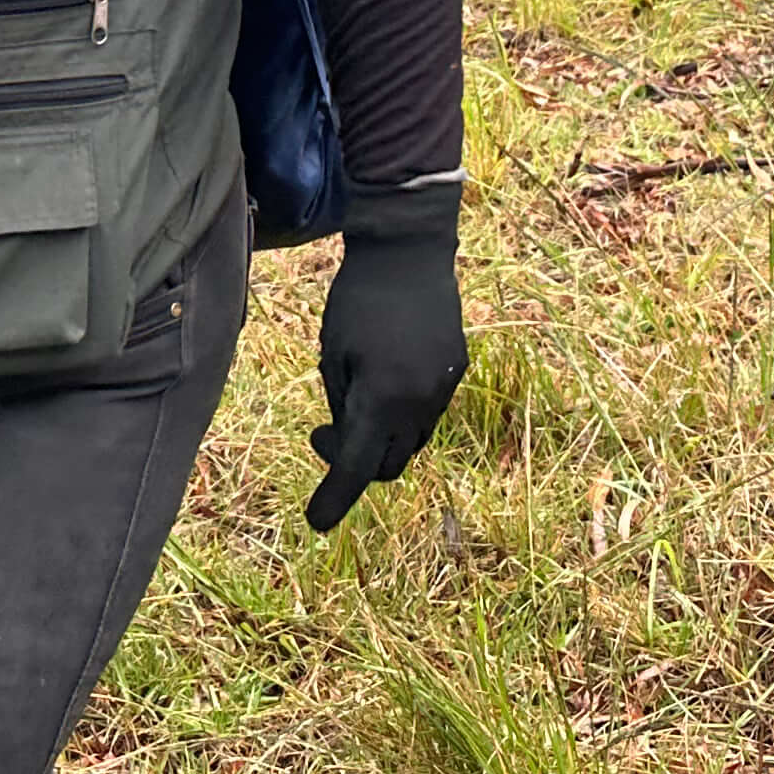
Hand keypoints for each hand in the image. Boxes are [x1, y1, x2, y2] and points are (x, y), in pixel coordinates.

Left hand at [306, 185, 466, 533]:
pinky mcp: (457, 370)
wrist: (409, 249)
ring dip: (380, 439)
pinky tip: (383, 379)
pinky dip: (402, 414)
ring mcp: (445, 388)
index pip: (355, 467)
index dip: (334, 498)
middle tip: (320, 433)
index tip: (316, 523)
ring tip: (353, 400)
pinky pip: (427, 411)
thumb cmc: (357, 299)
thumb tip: (347, 441)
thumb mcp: (332, 354)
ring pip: (410, 440)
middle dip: (354, 462)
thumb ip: (341, 406)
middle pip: (388, 463)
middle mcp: (421, 403)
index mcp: (384, 400)